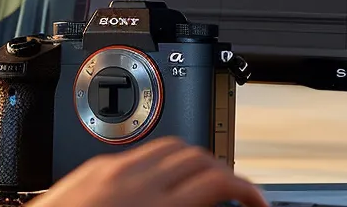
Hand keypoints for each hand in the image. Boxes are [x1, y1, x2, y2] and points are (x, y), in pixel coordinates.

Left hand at [32, 138, 267, 206]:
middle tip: (233, 194)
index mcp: (152, 205)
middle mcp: (131, 180)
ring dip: (194, 160)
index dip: (247, 188)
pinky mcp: (91, 167)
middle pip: (198, 155)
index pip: (217, 180)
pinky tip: (162, 180)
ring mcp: (109, 168)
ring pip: (170, 145)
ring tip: (202, 182)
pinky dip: (161, 161)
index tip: (255, 201)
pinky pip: (138, 152)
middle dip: (224, 171)